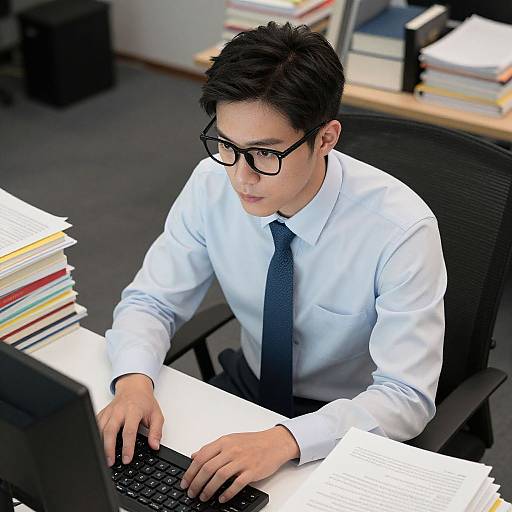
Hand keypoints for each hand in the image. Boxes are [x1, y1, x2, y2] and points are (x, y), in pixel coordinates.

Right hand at [96, 373, 163, 465]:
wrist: (134, 387)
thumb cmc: (145, 402)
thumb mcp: (156, 415)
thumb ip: (156, 431)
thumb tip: (155, 446)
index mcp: (133, 411)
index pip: (129, 431)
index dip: (127, 447)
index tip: (127, 459)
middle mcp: (119, 411)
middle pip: (110, 431)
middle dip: (108, 448)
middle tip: (110, 462)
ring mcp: (109, 411)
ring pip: (100, 429)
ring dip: (100, 444)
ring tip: (103, 458)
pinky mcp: (102, 413)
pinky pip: (95, 425)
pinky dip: (95, 436)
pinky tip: (96, 446)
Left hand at [180, 426, 299, 503]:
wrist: (274, 443)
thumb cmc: (253, 442)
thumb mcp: (230, 440)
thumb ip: (212, 448)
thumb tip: (194, 456)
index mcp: (224, 442)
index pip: (202, 456)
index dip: (190, 471)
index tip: (185, 482)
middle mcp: (231, 450)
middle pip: (208, 468)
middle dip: (196, 483)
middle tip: (191, 493)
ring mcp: (242, 460)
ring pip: (220, 476)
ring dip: (209, 489)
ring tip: (203, 497)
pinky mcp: (252, 471)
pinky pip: (237, 484)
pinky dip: (227, 493)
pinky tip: (222, 498)